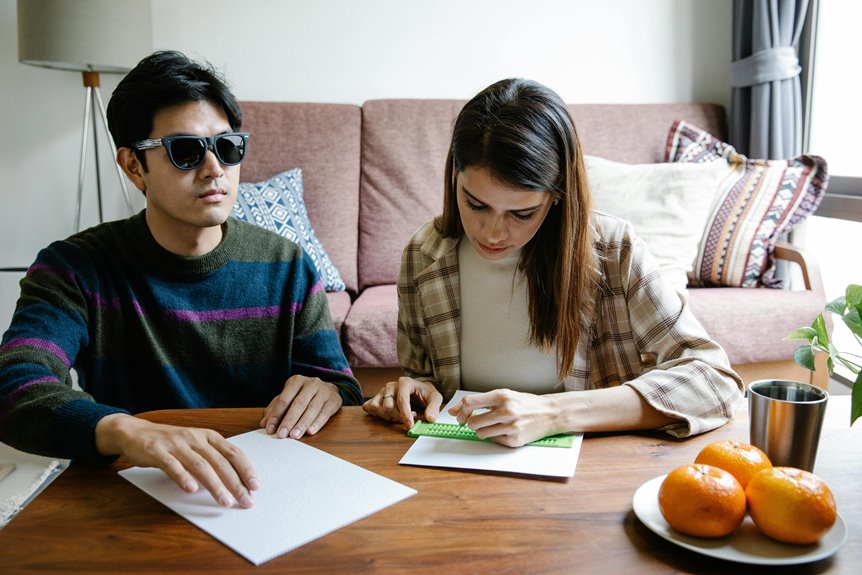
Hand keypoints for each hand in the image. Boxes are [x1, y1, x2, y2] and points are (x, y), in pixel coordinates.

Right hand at [96, 414, 258, 507]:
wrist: (136, 432)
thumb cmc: (171, 443)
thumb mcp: (195, 446)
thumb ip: (211, 460)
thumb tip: (233, 482)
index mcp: (208, 436)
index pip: (233, 452)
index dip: (246, 469)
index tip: (255, 486)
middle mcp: (195, 438)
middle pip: (220, 462)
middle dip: (235, 483)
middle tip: (245, 500)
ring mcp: (177, 444)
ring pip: (200, 466)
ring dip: (215, 485)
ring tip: (224, 501)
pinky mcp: (158, 452)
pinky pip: (172, 466)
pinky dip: (183, 477)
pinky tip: (192, 490)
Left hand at [260, 375, 341, 438]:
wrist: (327, 390)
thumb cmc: (304, 396)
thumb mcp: (288, 399)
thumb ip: (275, 410)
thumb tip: (264, 424)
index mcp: (296, 381)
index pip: (284, 399)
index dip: (276, 415)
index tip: (270, 429)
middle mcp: (311, 383)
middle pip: (298, 404)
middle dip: (289, 421)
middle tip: (282, 434)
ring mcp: (324, 390)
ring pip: (312, 409)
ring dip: (302, 424)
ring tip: (294, 436)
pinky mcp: (334, 400)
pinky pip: (325, 413)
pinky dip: (317, 423)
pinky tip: (310, 431)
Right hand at [362, 376, 442, 428]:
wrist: (418, 389)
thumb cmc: (425, 393)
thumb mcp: (435, 398)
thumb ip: (434, 408)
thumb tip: (430, 419)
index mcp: (405, 383)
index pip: (401, 400)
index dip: (405, 415)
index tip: (410, 425)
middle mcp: (391, 386)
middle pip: (388, 406)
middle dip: (398, 417)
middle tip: (409, 418)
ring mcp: (383, 391)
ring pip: (378, 408)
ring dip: (388, 417)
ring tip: (399, 415)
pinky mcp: (377, 397)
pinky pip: (370, 407)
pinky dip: (378, 414)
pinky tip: (390, 415)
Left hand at [447, 389, 561, 446]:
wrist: (550, 413)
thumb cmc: (524, 403)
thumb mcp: (503, 396)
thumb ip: (479, 402)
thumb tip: (452, 411)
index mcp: (501, 395)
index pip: (469, 402)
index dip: (460, 411)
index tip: (460, 416)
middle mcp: (506, 410)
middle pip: (473, 422)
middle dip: (471, 423)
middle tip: (478, 422)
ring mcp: (511, 426)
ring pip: (480, 434)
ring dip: (482, 431)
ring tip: (493, 425)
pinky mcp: (515, 440)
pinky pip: (493, 441)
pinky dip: (495, 437)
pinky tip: (505, 430)